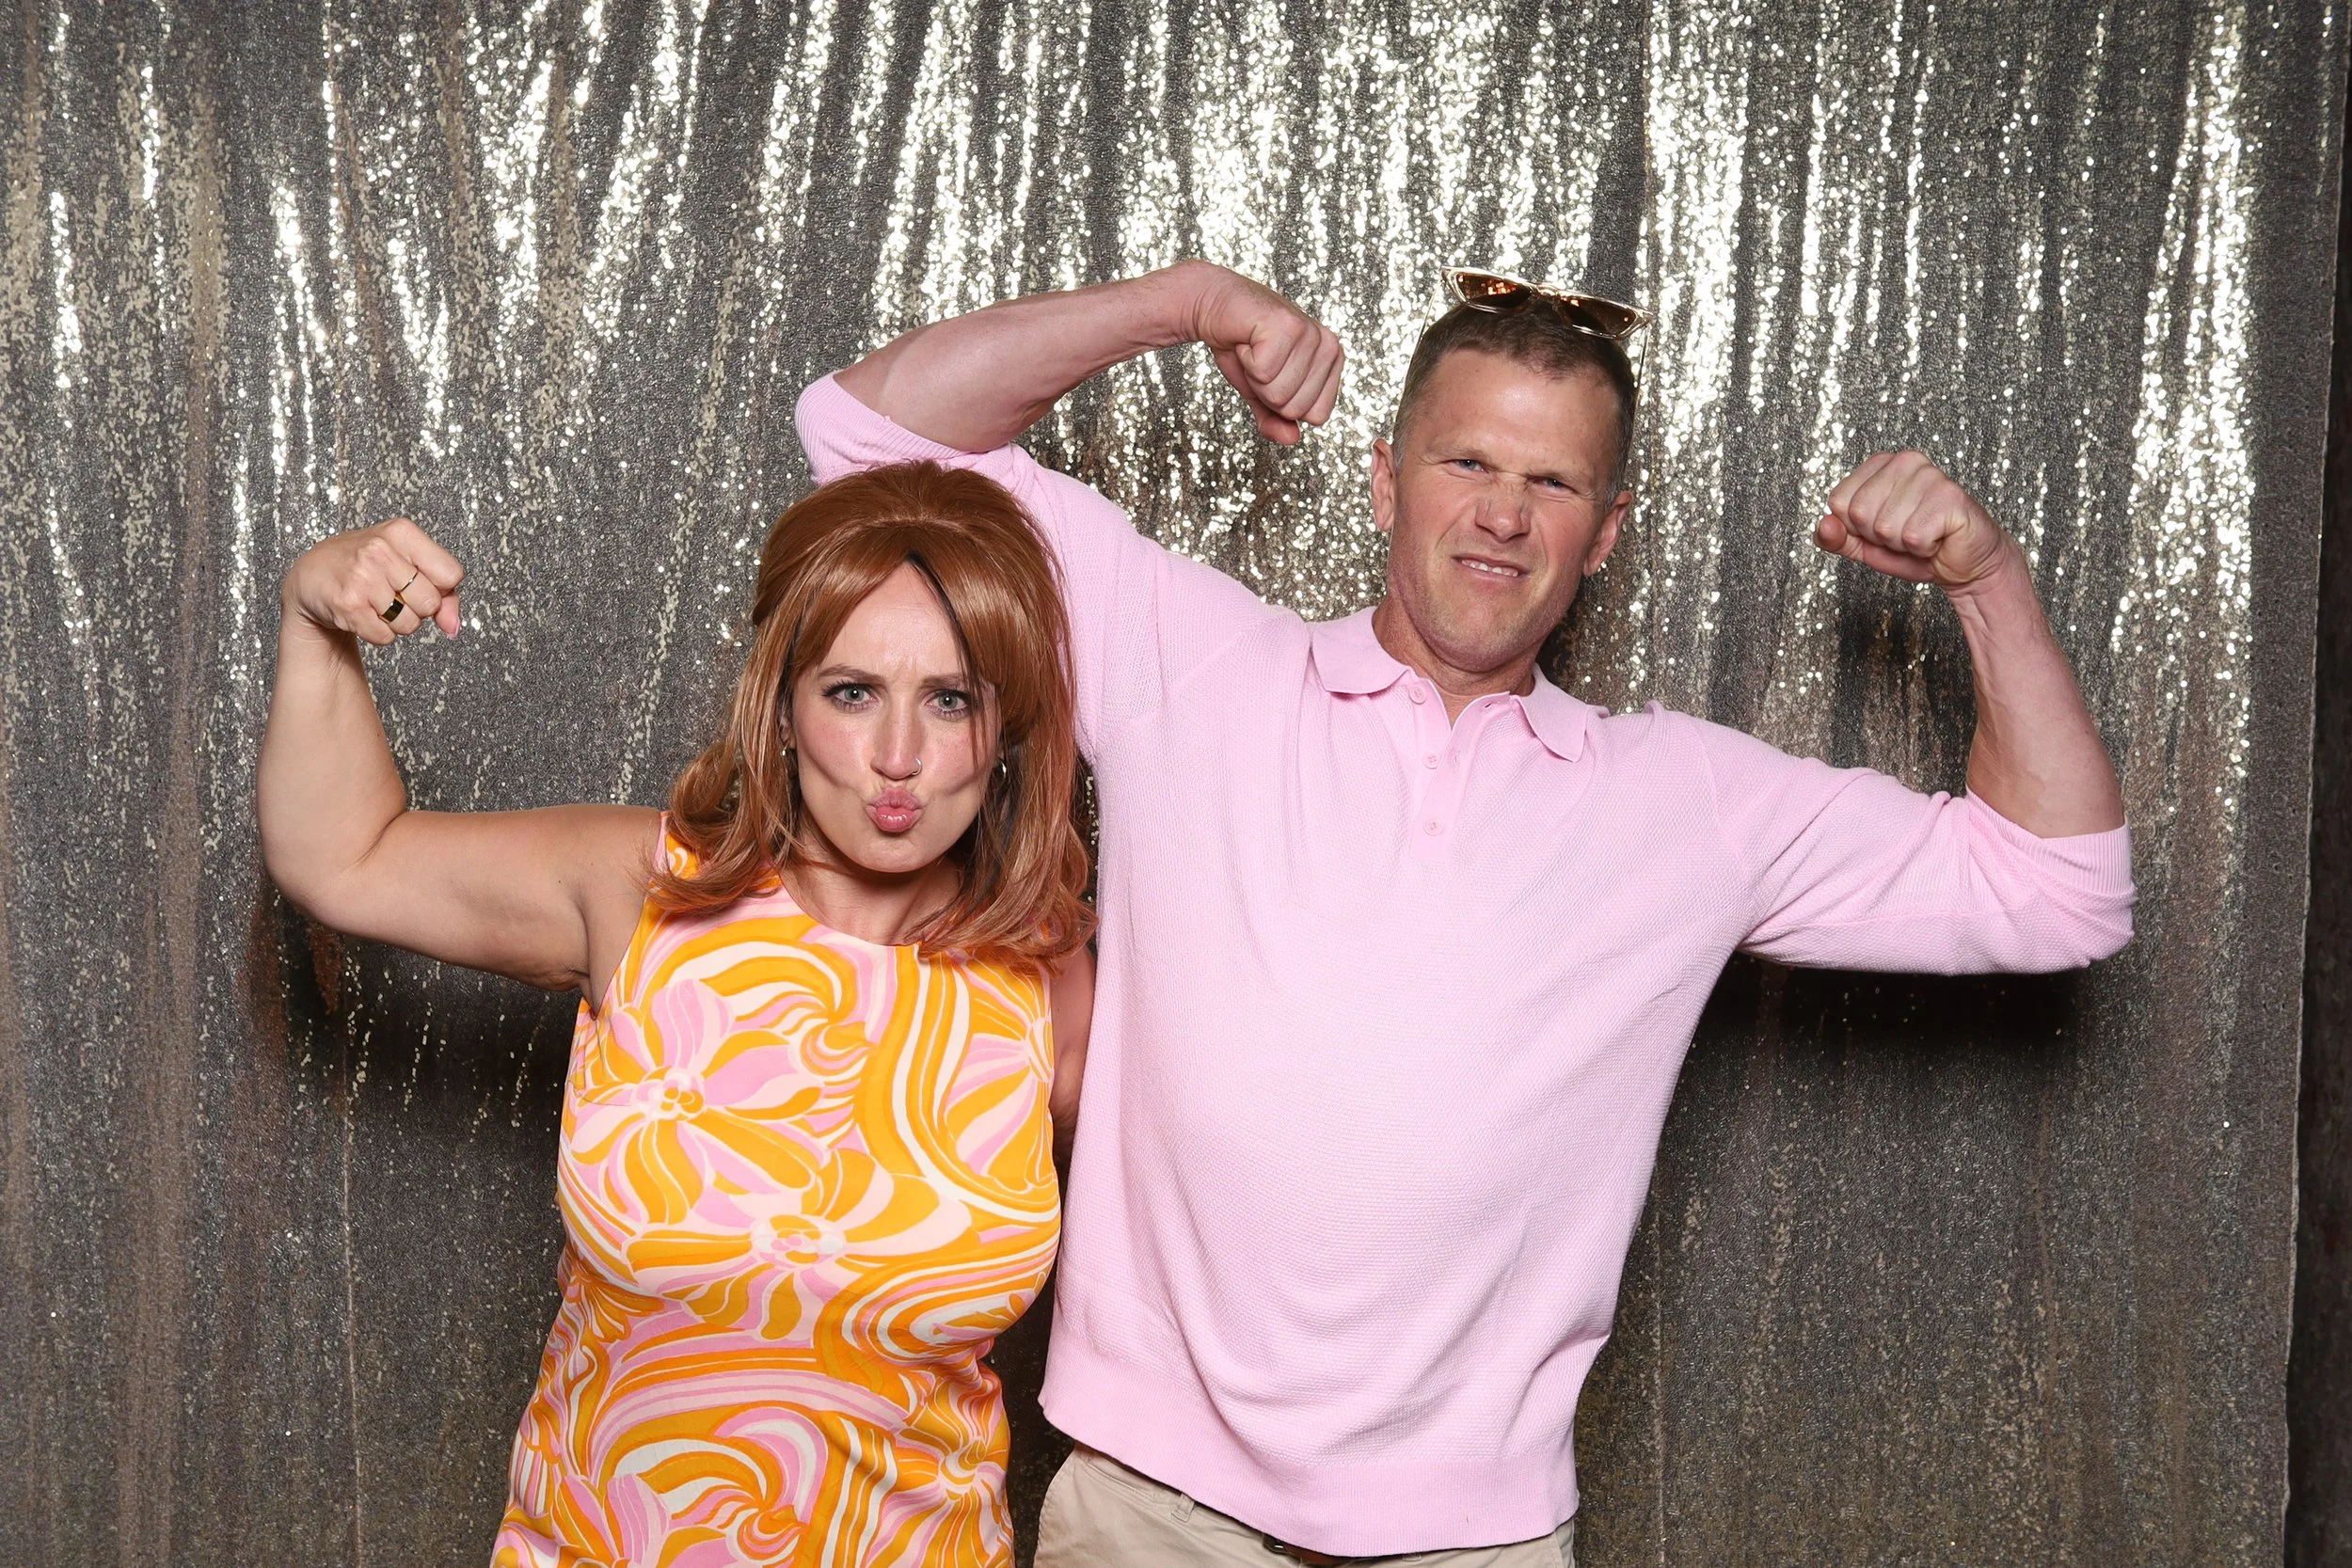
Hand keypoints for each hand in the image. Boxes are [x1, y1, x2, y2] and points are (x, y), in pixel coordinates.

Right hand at [283, 518, 464, 646]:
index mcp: (401, 532)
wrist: (312, 576)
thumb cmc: (367, 567)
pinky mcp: (347, 604)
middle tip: (393, 594)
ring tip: (375, 603)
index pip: (452, 574)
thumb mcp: (407, 563)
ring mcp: (362, 576)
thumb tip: (454, 627)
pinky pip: (386, 637)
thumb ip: (444, 592)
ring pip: (410, 624)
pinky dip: (378, 633)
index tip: (420, 583)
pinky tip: (362, 614)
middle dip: (418, 608)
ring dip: (396, 623)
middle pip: (431, 603)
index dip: (441, 588)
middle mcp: (380, 549)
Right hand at [1181, 263, 1344, 443]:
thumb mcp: (1262, 392)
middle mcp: (1329, 345)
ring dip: (1255, 375)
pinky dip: (1245, 359)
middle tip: (1260, 360)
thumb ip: (1278, 420)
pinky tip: (1247, 339)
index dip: (1284, 404)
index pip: (1317, 416)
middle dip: (1266, 391)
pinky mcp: (1286, 326)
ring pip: (1280, 392)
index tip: (1273, 374)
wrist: (1215, 308)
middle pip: (1297, 408)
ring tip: (1254, 349)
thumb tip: (1292, 439)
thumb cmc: (1243, 347)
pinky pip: (1264, 372)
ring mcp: (1311, 333)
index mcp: (1333, 361)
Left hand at [1815, 449, 2014, 591]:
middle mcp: (1905, 461)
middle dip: (1879, 537)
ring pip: (1885, 527)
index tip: (1883, 527)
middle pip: (1859, 513)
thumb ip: (1837, 537)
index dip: (1856, 528)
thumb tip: (1823, 525)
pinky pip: (1913, 537)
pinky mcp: (1950, 496)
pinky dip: (1924, 549)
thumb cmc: (1916, 549)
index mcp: (1880, 465)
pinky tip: (1938, 538)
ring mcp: (1929, 475)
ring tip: (1924, 535)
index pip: (1838, 501)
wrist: (1964, 564)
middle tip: (1906, 534)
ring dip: (1903, 544)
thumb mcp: (1865, 545)